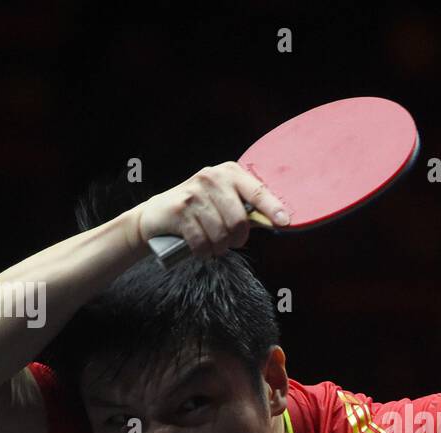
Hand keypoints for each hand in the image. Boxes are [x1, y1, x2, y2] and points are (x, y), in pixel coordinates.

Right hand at [131, 162, 289, 257]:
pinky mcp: (180, 209)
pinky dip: (203, 252)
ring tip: (212, 244)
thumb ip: (246, 209)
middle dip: (237, 239)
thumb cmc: (197, 211)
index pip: (257, 191)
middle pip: (239, 221)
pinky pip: (202, 242)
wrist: (156, 215)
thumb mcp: (223, 201)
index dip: (272, 208)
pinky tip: (200, 248)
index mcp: (229, 173)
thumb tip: (277, 221)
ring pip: (221, 234)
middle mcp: (212, 177)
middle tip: (230, 242)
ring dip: (219, 248)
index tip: (284, 222)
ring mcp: (195, 192)